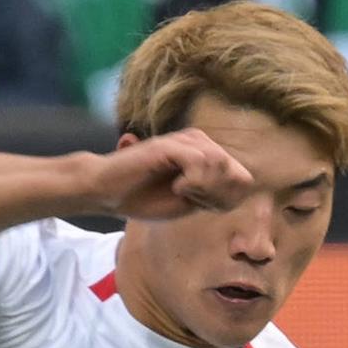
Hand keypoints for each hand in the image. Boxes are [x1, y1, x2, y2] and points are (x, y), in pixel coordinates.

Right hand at [89, 128, 250, 218]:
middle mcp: (198, 143)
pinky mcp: (168, 145)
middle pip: (236, 171)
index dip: (228, 197)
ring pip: (220, 163)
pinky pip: (199, 161)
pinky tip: (178, 188)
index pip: (241, 177)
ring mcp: (183, 142)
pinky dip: (194, 181)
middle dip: (219, 194)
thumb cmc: (142, 198)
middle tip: (194, 201)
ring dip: (206, 187)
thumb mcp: (187, 202)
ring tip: (184, 193)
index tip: (204, 206)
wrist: (105, 192)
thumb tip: (242, 189)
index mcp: (204, 156)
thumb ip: (213, 194)